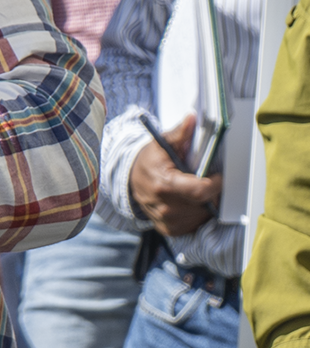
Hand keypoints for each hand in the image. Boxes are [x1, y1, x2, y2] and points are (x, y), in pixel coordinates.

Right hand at [128, 114, 220, 235]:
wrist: (130, 181)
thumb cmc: (150, 161)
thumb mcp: (162, 144)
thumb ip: (180, 133)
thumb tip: (193, 118)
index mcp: (165, 185)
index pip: (200, 190)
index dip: (215, 184)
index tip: (218, 176)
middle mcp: (166, 207)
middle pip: (204, 204)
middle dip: (211, 192)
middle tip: (206, 180)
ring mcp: (167, 221)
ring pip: (202, 215)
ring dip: (205, 204)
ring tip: (196, 190)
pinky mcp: (169, 230)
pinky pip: (194, 225)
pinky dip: (197, 214)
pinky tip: (190, 202)